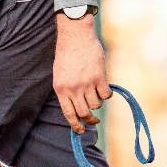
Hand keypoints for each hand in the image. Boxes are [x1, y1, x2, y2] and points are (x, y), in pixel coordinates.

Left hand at [53, 13, 110, 132]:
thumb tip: (76, 108)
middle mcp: (73, 89)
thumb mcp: (59, 75)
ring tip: (96, 93)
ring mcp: (86, 83)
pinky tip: (105, 88)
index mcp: (60, 89)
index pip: (68, 114)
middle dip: (90, 119)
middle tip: (94, 119)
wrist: (75, 36)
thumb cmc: (67, 54)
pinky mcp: (99, 77)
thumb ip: (66, 91)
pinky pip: (106, 95)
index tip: (81, 131)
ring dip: (97, 102)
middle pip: (84, 112)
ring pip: (96, 104)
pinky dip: (107, 94)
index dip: (76, 125)